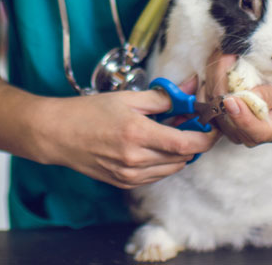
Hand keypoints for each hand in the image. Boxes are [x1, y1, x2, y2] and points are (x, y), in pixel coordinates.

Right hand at [33, 77, 218, 188]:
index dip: (206, 138)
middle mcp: (135, 159)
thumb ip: (163, 97)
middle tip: (188, 124)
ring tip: (167, 133)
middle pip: (182, 157)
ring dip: (179, 153)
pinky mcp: (124, 183)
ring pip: (172, 168)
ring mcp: (129, 175)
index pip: (186, 144)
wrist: (58, 134)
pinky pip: (157, 176)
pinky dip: (163, 162)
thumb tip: (191, 88)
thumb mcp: (127, 97)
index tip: (213, 127)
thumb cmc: (89, 112)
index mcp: (137, 134)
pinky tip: (153, 147)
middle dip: (193, 141)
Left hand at [200, 51, 271, 146]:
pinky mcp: (223, 119)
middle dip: (222, 85)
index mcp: (269, 132)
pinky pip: (208, 103)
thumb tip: (247, 96)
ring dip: (213, 79)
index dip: (239, 115)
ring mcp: (232, 129)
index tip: (232, 99)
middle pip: (225, 117)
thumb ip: (271, 97)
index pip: (250, 130)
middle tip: (225, 57)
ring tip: (221, 55)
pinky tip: (215, 65)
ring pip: (213, 108)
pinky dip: (209, 82)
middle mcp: (246, 135)